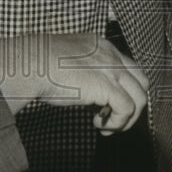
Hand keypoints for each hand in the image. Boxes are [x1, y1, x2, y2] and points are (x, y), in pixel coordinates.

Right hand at [0, 31, 148, 135]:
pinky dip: (117, 123)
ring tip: (106, 126)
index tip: (104, 105)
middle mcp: (111, 54)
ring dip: (126, 118)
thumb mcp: (66, 61)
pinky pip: (127, 110)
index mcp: (101, 45)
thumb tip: (86, 93)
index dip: (122, 90)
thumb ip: (82, 71)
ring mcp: (112, 69)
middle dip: (132, 103)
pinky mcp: (108, 86)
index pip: (127, 68)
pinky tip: (98, 125)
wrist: (30, 63)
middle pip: (141, 81)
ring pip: (140, 98)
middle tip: (112, 118)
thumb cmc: (38, 63)